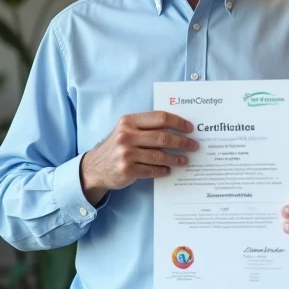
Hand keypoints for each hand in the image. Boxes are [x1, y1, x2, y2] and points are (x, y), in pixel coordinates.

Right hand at [80, 112, 197, 203]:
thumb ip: (146, 127)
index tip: (190, 128)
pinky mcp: (127, 170)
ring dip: (176, 158)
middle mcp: (126, 136)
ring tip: (185, 160)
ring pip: (160, 156)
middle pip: (163, 137)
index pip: (160, 118)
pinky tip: (169, 170)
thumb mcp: (126, 130)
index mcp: (128, 121)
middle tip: (194, 145)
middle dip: (182, 142)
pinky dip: (163, 170)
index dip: (178, 122)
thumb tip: (177, 128)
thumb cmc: (116, 146)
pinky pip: (152, 170)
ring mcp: (126, 154)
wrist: (95, 167)